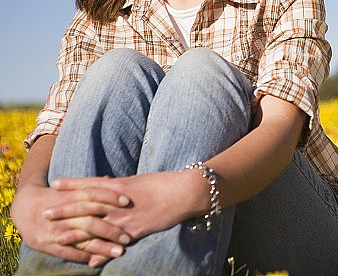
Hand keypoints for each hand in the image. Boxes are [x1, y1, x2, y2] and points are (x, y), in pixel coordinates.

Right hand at [11, 183, 131, 266]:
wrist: (23, 208)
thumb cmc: (54, 197)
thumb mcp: (68, 189)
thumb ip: (88, 186)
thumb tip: (110, 179)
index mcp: (68, 197)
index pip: (92, 194)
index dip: (110, 196)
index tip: (128, 201)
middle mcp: (62, 214)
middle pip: (90, 221)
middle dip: (111, 230)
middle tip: (128, 237)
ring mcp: (54, 230)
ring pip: (82, 239)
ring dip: (102, 247)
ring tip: (120, 252)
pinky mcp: (46, 244)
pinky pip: (68, 252)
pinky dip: (84, 255)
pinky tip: (99, 260)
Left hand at [49, 171, 209, 241]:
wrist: (186, 191)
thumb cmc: (165, 183)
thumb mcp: (140, 180)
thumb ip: (121, 185)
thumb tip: (106, 182)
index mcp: (121, 186)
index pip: (90, 184)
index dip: (72, 184)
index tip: (54, 184)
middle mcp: (119, 202)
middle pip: (86, 206)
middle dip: (65, 209)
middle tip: (45, 212)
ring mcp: (126, 218)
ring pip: (96, 226)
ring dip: (75, 233)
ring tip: (57, 238)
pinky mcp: (136, 230)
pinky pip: (114, 243)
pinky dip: (101, 253)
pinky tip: (89, 262)